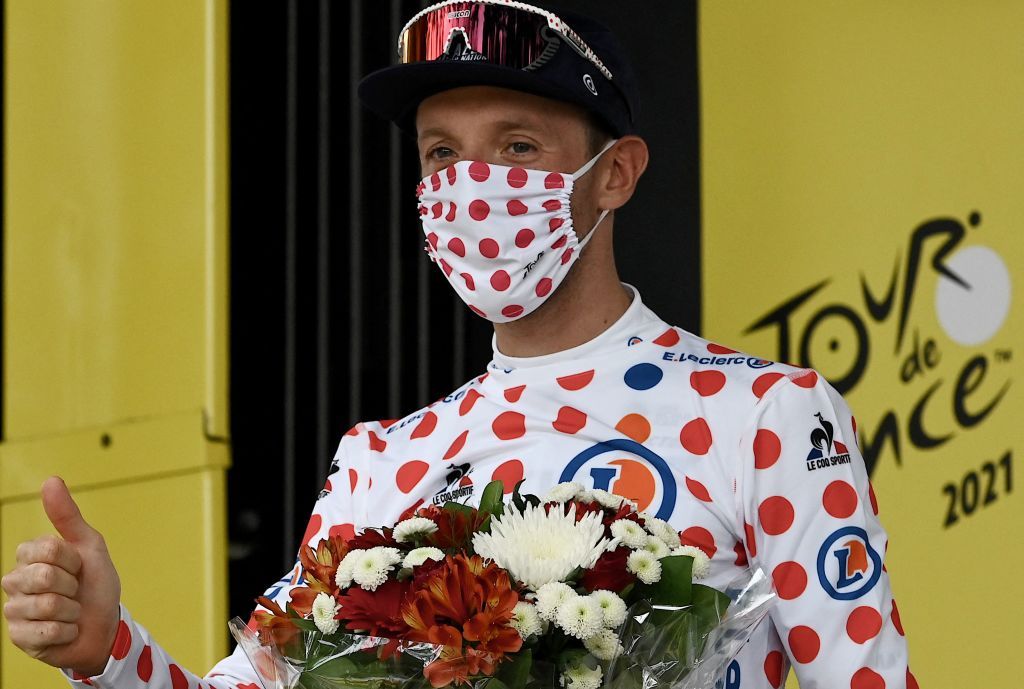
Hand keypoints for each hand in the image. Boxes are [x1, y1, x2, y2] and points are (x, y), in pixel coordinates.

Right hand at [1, 477, 121, 676]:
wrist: (104, 625)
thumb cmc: (95, 584)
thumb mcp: (89, 545)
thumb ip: (67, 515)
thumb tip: (51, 480)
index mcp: (30, 556)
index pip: (47, 549)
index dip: (72, 559)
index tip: (79, 567)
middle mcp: (15, 581)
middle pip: (44, 576)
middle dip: (72, 585)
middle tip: (75, 591)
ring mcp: (15, 610)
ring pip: (46, 605)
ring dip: (71, 610)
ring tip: (71, 611)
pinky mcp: (19, 637)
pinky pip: (45, 632)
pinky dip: (66, 631)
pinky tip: (66, 630)